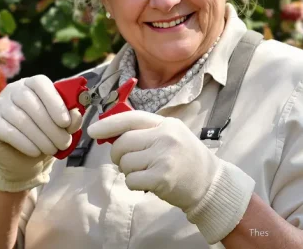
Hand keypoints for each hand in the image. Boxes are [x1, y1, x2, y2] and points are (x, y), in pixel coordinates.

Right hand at [0, 75, 82, 191]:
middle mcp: (12, 90)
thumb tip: (75, 114)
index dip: (54, 101)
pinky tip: (35, 151)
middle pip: (28, 101)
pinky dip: (24, 143)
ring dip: (40, 136)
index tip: (66, 122)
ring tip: (51, 149)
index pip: (40, 83)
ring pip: (19, 118)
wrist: (23, 160)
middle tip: (63, 142)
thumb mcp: (62, 128)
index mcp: (31, 85)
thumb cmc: (45, 137)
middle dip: (49, 125)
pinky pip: (7, 131)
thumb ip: (71, 119)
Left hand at [87, 110, 254, 243]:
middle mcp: (165, 137)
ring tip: (144, 172)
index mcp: (166, 124)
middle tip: (126, 162)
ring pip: (125, 162)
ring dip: (127, 171)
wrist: (209, 184)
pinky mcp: (162, 177)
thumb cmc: (185, 159)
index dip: (108, 124)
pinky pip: (131, 179)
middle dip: (117, 154)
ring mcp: (164, 157)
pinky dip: (134, 183)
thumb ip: (145, 132)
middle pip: (123, 142)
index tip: (92, 131)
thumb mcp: (170, 136)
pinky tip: (148, 183)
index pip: (131, 118)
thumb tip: (109, 135)